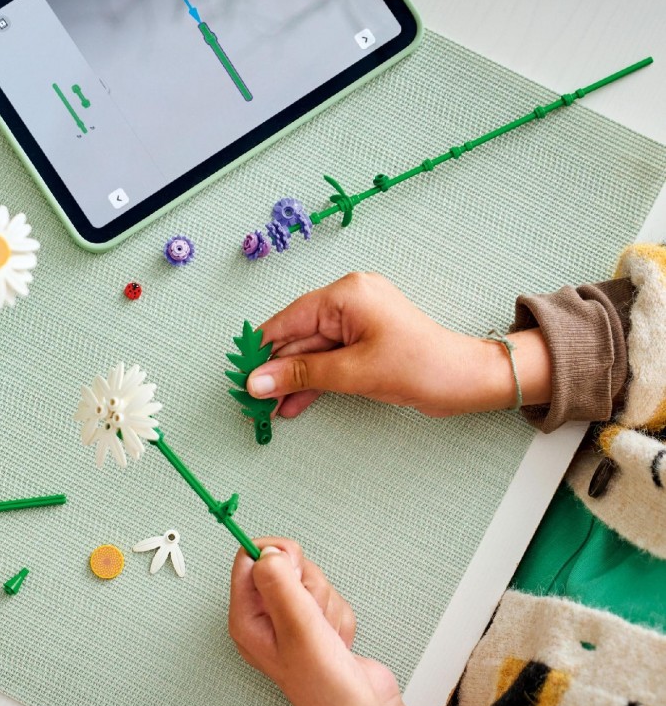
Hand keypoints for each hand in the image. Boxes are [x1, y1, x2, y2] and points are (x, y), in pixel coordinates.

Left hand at [229, 538, 454, 705]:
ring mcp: (294, 622)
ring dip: (327, 606)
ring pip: (312, 582)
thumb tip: (265, 551)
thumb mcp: (298, 630)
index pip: (248, 560)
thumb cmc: (326, 690)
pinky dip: (340, 618)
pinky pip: (331, 599)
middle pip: (285, 565)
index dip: (275, 555)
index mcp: (246, 620)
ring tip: (327, 637)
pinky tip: (338, 643)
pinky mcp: (318, 625)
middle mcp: (266, 619)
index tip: (295, 567)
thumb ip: (279, 583)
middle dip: (309, 585)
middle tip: (313, 616)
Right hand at [246, 271, 551, 419]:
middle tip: (251, 401)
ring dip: (292, 381)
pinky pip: (329, 360)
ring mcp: (357, 323)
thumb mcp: (354, 372)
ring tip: (269, 410)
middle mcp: (349, 302)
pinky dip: (313, 382)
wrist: (467, 381)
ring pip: (311, 352)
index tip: (239, 376)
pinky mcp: (365, 343)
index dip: (261, 350)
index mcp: (346, 295)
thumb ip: (302, 374)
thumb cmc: (421, 367)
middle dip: (276, 370)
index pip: (289, 320)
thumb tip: (258, 381)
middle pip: (298, 337)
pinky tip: (293, 405)